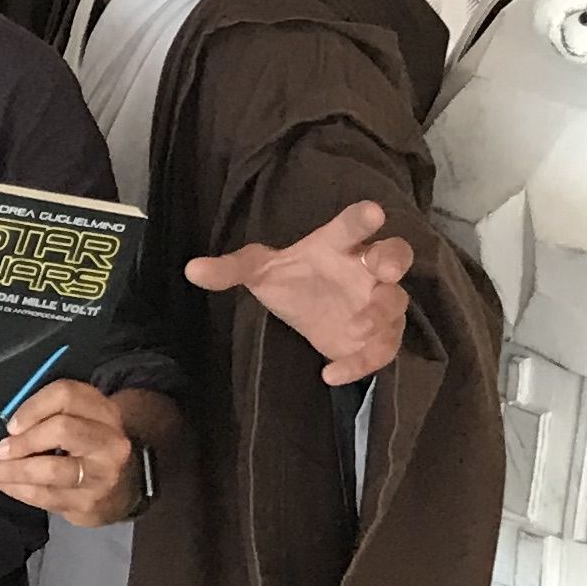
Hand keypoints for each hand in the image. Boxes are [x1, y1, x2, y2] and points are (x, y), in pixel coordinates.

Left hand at [0, 379, 144, 525]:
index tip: (12, 424)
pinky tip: (4, 484)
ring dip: (14, 469)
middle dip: (25, 440)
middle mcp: (109, 441)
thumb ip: (50, 415)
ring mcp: (101, 474)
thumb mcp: (80, 421)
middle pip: (62, 429)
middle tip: (2, 449)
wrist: (119, 489)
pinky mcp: (88, 502)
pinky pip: (45, 495)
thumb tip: (9, 426)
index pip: (66, 395)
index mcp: (103, 411)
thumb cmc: (86, 449)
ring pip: (52, 468)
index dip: (33, 407)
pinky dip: (17, 489)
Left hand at [186, 199, 413, 383]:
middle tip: (385, 270)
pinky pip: (382, 348)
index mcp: (338, 244)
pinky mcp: (380, 335)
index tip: (373, 211)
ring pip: (395, 303)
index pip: (351, 226)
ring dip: (381, 314)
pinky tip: (331, 374)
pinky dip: (361, 363)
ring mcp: (378, 300)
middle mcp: (365, 268)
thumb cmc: (292, 279)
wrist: (309, 313)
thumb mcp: (259, 272)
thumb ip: (231, 269)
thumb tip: (190, 269)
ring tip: (356, 328)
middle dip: (394, 259)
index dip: (363, 218)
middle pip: (395, 255)